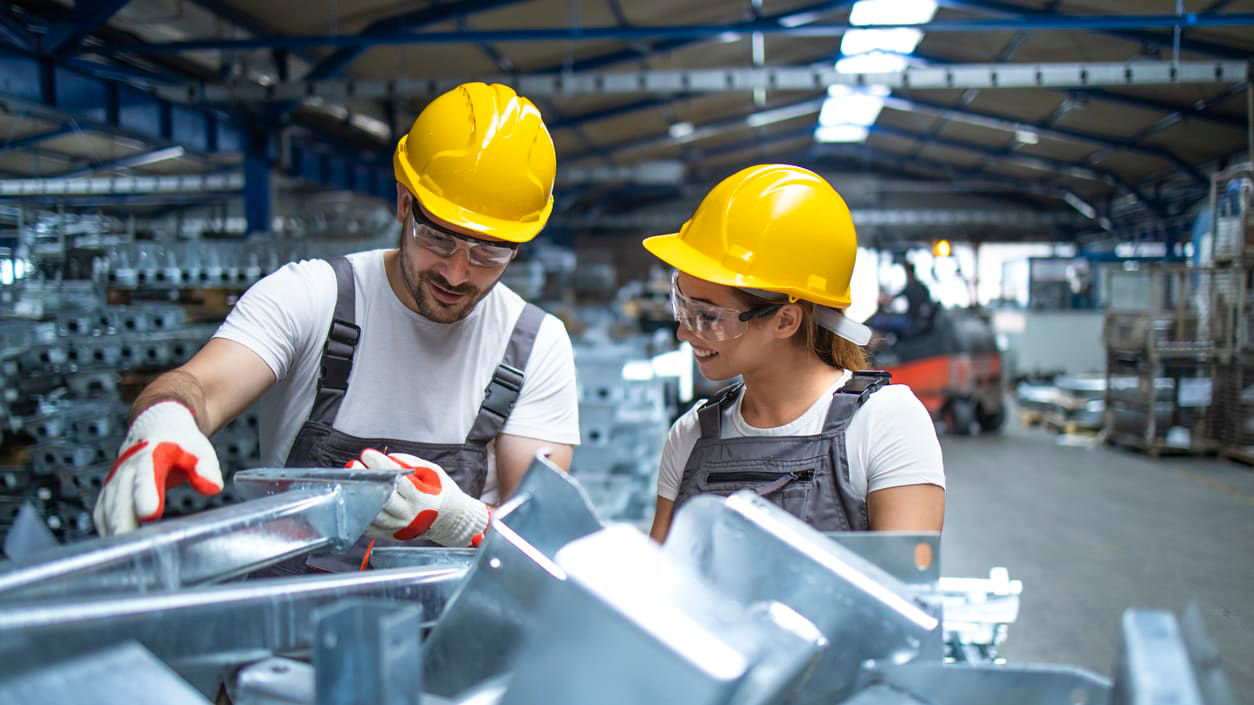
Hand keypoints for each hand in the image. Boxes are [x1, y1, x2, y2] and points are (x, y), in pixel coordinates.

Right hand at [93, 401, 222, 535]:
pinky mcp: (110, 489)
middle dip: (123, 519)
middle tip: (129, 542)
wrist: (158, 427)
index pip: (147, 474)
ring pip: (108, 505)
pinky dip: (105, 527)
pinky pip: (102, 510)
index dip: (146, 493)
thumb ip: (206, 468)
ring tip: (122, 551)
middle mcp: (128, 466)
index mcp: (152, 453)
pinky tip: (114, 546)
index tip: (149, 513)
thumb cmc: (182, 443)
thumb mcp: (200, 450)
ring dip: (113, 527)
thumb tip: (212, 488)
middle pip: (121, 495)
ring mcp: (116, 478)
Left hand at [350, 449, 489, 547]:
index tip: (368, 454)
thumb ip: (413, 464)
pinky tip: (351, 499)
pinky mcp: (390, 535)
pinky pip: (369, 526)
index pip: (398, 480)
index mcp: (422, 498)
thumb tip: (389, 458)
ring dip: (358, 497)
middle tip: (354, 465)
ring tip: (349, 481)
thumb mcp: (433, 473)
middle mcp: (409, 514)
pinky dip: (358, 513)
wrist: (449, 521)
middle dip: (367, 480)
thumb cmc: (440, 493)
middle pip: (383, 498)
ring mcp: (398, 527)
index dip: (382, 466)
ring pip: (373, 514)